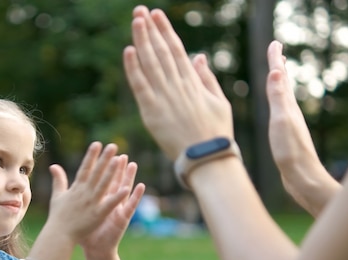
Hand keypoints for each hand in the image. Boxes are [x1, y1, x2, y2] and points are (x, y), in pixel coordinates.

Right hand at [46, 142, 132, 244]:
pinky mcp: (97, 214)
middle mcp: (84, 193)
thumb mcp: (58, 196)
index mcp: (76, 188)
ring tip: (120, 159)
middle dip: (104, 158)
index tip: (97, 144)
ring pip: (103, 184)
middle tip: (113, 145)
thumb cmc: (58, 217)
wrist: (59, 235)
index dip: (91, 156)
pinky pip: (109, 203)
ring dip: (111, 172)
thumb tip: (54, 166)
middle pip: (96, 172)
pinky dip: (117, 196)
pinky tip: (126, 188)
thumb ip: (58, 180)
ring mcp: (91, 203)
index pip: (85, 168)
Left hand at [79, 154, 145, 257]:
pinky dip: (136, 196)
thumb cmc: (86, 230)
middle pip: (114, 181)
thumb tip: (64, 188)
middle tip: (121, 153)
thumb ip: (71, 195)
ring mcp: (118, 209)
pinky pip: (131, 206)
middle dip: (117, 168)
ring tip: (133, 164)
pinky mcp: (123, 218)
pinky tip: (141, 186)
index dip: (102, 166)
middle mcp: (110, 201)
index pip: (101, 179)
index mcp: (99, 198)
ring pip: (124, 190)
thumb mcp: (77, 210)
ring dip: (129, 177)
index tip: (103, 152)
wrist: (95, 249)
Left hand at [123, 5, 233, 159]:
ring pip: (151, 63)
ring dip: (142, 40)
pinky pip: (141, 86)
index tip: (157, 15)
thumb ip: (206, 78)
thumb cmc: (216, 133)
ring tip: (135, 21)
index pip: (176, 50)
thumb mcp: (219, 101)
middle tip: (140, 11)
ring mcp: (164, 98)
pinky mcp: (152, 112)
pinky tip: (129, 50)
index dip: (165, 31)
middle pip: (161, 51)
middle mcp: (178, 86)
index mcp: (193, 82)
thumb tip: (199, 56)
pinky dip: (134, 68)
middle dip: (150, 30)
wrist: (207, 158)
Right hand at [266, 41, 339, 214]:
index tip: (274, 44)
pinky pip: (280, 111)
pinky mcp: (286, 135)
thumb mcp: (281, 121)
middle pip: (283, 84)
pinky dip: (277, 101)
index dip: (275, 61)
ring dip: (279, 84)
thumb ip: (278, 98)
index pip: (280, 78)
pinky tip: (278, 107)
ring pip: (283, 97)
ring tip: (277, 75)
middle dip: (279, 68)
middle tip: (276, 53)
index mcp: (288, 106)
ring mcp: (289, 123)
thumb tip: (276, 72)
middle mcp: (290, 112)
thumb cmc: (291, 151)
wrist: (302, 178)